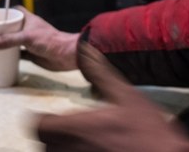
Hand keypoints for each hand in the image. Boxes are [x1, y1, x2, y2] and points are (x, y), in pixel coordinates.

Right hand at [0, 6, 79, 70]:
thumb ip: (8, 40)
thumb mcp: (26, 37)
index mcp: (28, 19)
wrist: (66, 55)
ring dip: (4, 43)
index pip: (14, 11)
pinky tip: (0, 58)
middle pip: (11, 26)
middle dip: (0, 29)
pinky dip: (9, 56)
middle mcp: (28, 29)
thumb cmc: (49, 40)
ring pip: (13, 41)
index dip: (4, 12)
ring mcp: (29, 41)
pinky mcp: (31, 53)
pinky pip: (17, 54)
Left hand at [35, 42, 188, 151]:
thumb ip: (100, 73)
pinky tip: (98, 151)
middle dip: (56, 136)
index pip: (39, 125)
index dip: (46, 121)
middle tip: (76, 132)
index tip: (56, 119)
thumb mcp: (126, 96)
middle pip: (46, 143)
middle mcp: (71, 148)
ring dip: (65, 148)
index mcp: (75, 127)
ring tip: (89, 143)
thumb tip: (85, 48)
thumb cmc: (149, 133)